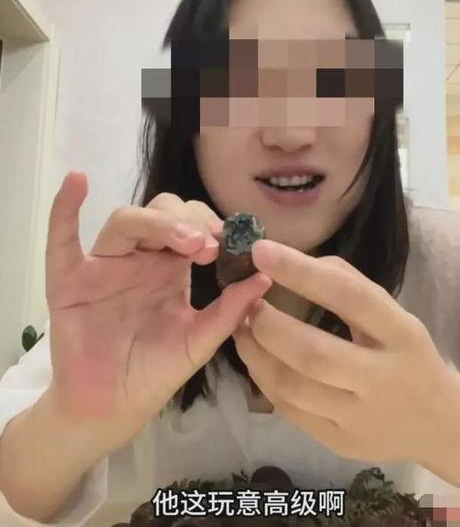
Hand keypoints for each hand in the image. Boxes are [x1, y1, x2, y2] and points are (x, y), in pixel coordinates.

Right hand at [46, 172, 270, 427]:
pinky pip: (61, 241)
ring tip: (188, 241)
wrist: (113, 409)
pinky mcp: (69, 281)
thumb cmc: (155, 371)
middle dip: (189, 219)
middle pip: (161, 212)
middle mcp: (138, 259)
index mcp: (169, 268)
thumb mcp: (200, 340)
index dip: (211, 225)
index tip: (234, 241)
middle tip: (210, 245)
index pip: (190, 225)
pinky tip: (77, 182)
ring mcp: (103, 266)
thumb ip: (230, 310)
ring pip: (126, 221)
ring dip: (158, 221)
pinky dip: (64, 210)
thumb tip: (266, 277)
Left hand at [233, 239, 455, 463]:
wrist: (437, 423)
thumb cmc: (406, 354)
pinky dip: (264, 379)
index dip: (301, 272)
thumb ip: (349, 284)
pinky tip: (257, 359)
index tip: (262, 251)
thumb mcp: (393, 314)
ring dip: (256, 354)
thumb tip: (293, 262)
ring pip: (292, 387)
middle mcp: (383, 379)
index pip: (348, 297)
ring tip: (242, 329)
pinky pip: (289, 410)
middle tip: (248, 304)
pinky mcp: (341, 443)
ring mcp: (361, 418)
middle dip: (269, 324)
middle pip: (313, 353)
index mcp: (401, 334)